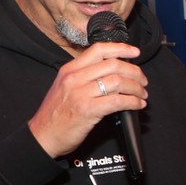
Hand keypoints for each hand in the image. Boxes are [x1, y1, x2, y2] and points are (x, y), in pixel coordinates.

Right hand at [28, 43, 147, 157]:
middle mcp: (74, 78)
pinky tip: (138, 105)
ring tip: (142, 94)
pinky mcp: (87, 110)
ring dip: (136, 88)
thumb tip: (112, 72)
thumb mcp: (65, 87)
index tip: (135, 52)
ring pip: (118, 81)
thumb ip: (84, 76)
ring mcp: (80, 93)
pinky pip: (117, 101)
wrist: (43, 136)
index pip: (98, 50)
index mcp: (69, 69)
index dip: (121, 48)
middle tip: (142, 81)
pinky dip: (133, 102)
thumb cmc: (56, 115)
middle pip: (113, 65)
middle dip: (134, 72)